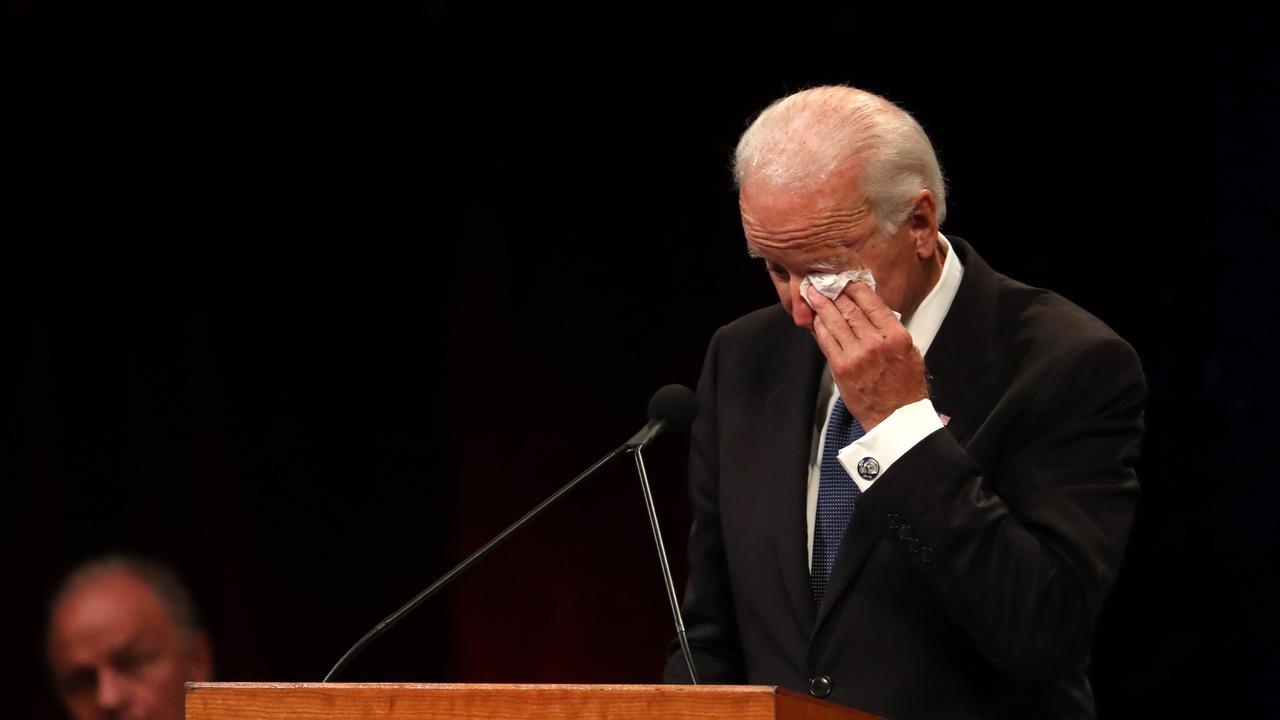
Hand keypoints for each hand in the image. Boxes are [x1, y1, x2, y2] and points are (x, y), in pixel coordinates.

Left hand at [808, 282, 928, 430]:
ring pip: (835, 321)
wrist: (896, 417)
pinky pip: (826, 340)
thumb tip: (872, 309)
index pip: (871, 302)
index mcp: (895, 335)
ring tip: (811, 293)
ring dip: (821, 305)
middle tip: (821, 281)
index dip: (854, 287)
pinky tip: (814, 318)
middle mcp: (875, 342)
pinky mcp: (841, 367)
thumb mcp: (909, 351)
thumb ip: (891, 329)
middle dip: (833, 292)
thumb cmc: (905, 386)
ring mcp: (856, 355)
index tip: (845, 279)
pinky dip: (819, 327)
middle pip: (849, 308)